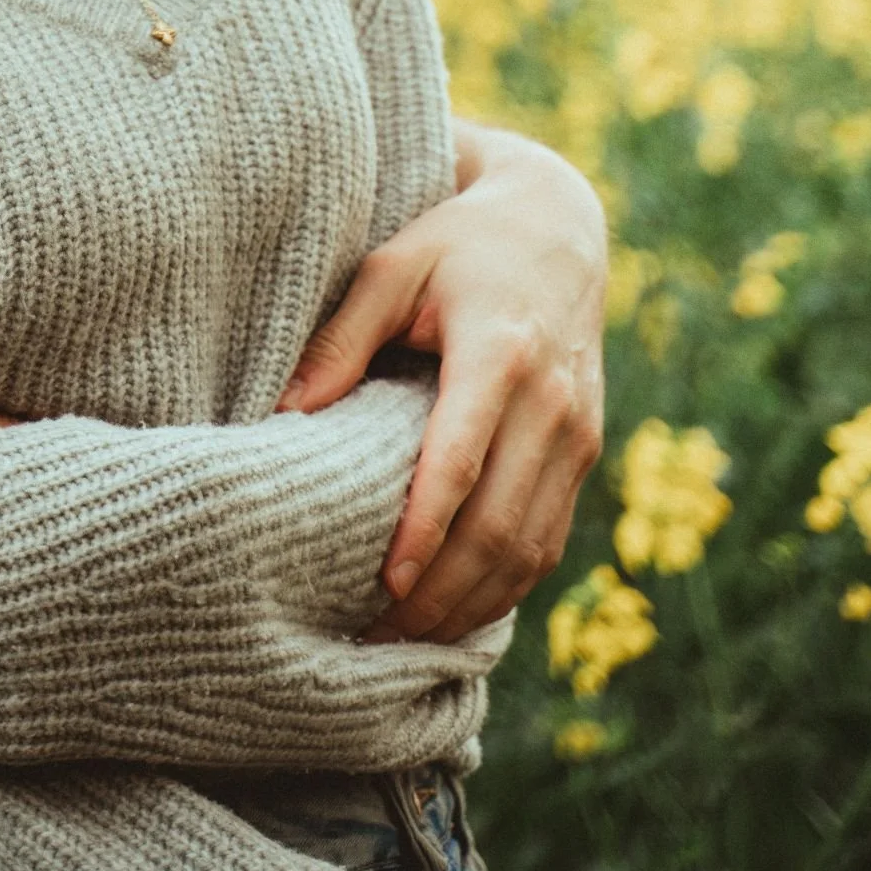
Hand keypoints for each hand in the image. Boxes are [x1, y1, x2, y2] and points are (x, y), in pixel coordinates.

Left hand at [280, 122, 606, 643]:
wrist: (555, 229)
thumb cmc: (453, 247)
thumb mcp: (389, 269)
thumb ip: (339, 339)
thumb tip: (285, 413)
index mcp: (503, 354)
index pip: (462, 461)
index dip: (425, 533)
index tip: (383, 586)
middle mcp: (554, 402)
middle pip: (500, 524)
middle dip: (439, 592)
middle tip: (374, 636)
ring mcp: (580, 434)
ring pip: (531, 547)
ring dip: (472, 605)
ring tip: (403, 641)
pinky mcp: (585, 454)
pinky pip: (550, 541)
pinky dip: (505, 589)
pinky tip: (453, 616)